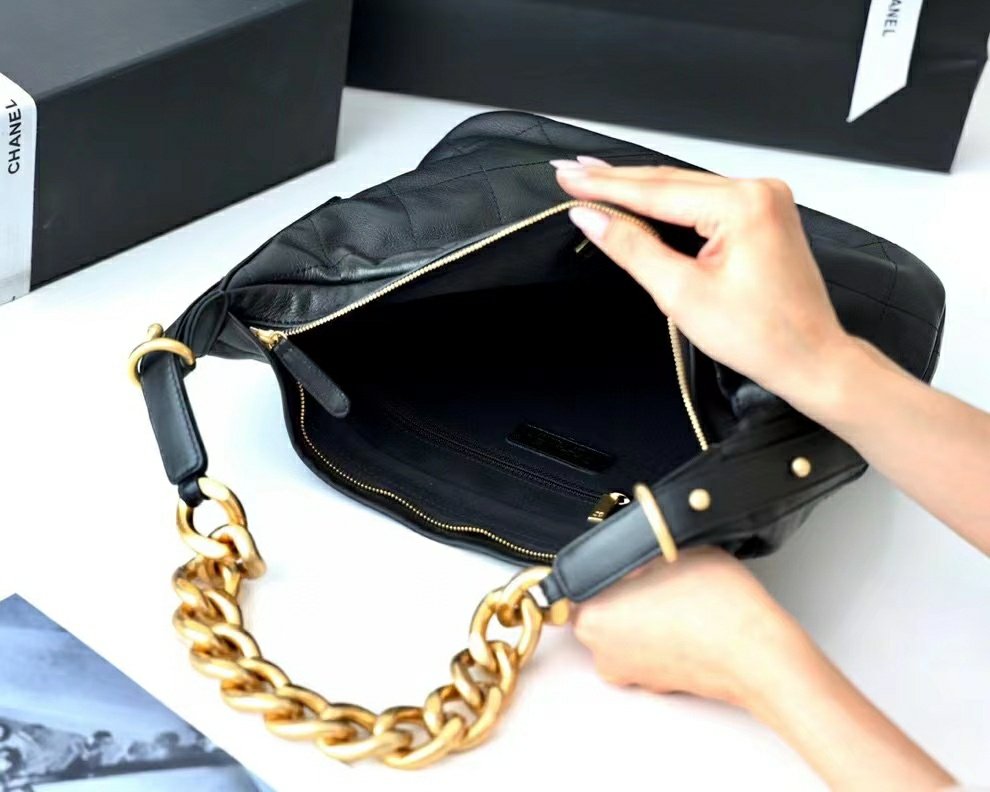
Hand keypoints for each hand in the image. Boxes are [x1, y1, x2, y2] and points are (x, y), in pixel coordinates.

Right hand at [553, 159, 851, 405]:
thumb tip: (592, 217)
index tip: (568, 178)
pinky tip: (640, 197)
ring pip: (685, 189)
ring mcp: (764, 200)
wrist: (811, 358)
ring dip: (640, 189)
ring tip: (595, 180)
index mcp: (743, 205)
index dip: (606, 186)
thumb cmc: (762, 336)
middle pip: (670, 182)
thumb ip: (633, 248)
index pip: (657, 191)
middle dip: (618, 180)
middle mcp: (758, 191)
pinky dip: (669, 202)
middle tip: (571, 172)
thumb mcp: (681, 294)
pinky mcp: (763, 214)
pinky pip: (704, 200)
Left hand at [572, 548, 955, 789]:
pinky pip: (647, 646)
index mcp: (594, 617)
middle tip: (655, 573)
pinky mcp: (656, 684)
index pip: (576, 583)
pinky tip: (686, 617)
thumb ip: (635, 546)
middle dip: (622, 588)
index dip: (601, 565)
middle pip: (600, 605)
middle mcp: (603, 652)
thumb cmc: (718, 607)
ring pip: (625, 627)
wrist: (759, 655)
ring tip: (676, 595)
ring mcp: (630, 672)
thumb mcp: (669, 547)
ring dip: (642, 611)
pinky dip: (661, 632)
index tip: (620, 560)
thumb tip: (625, 540)